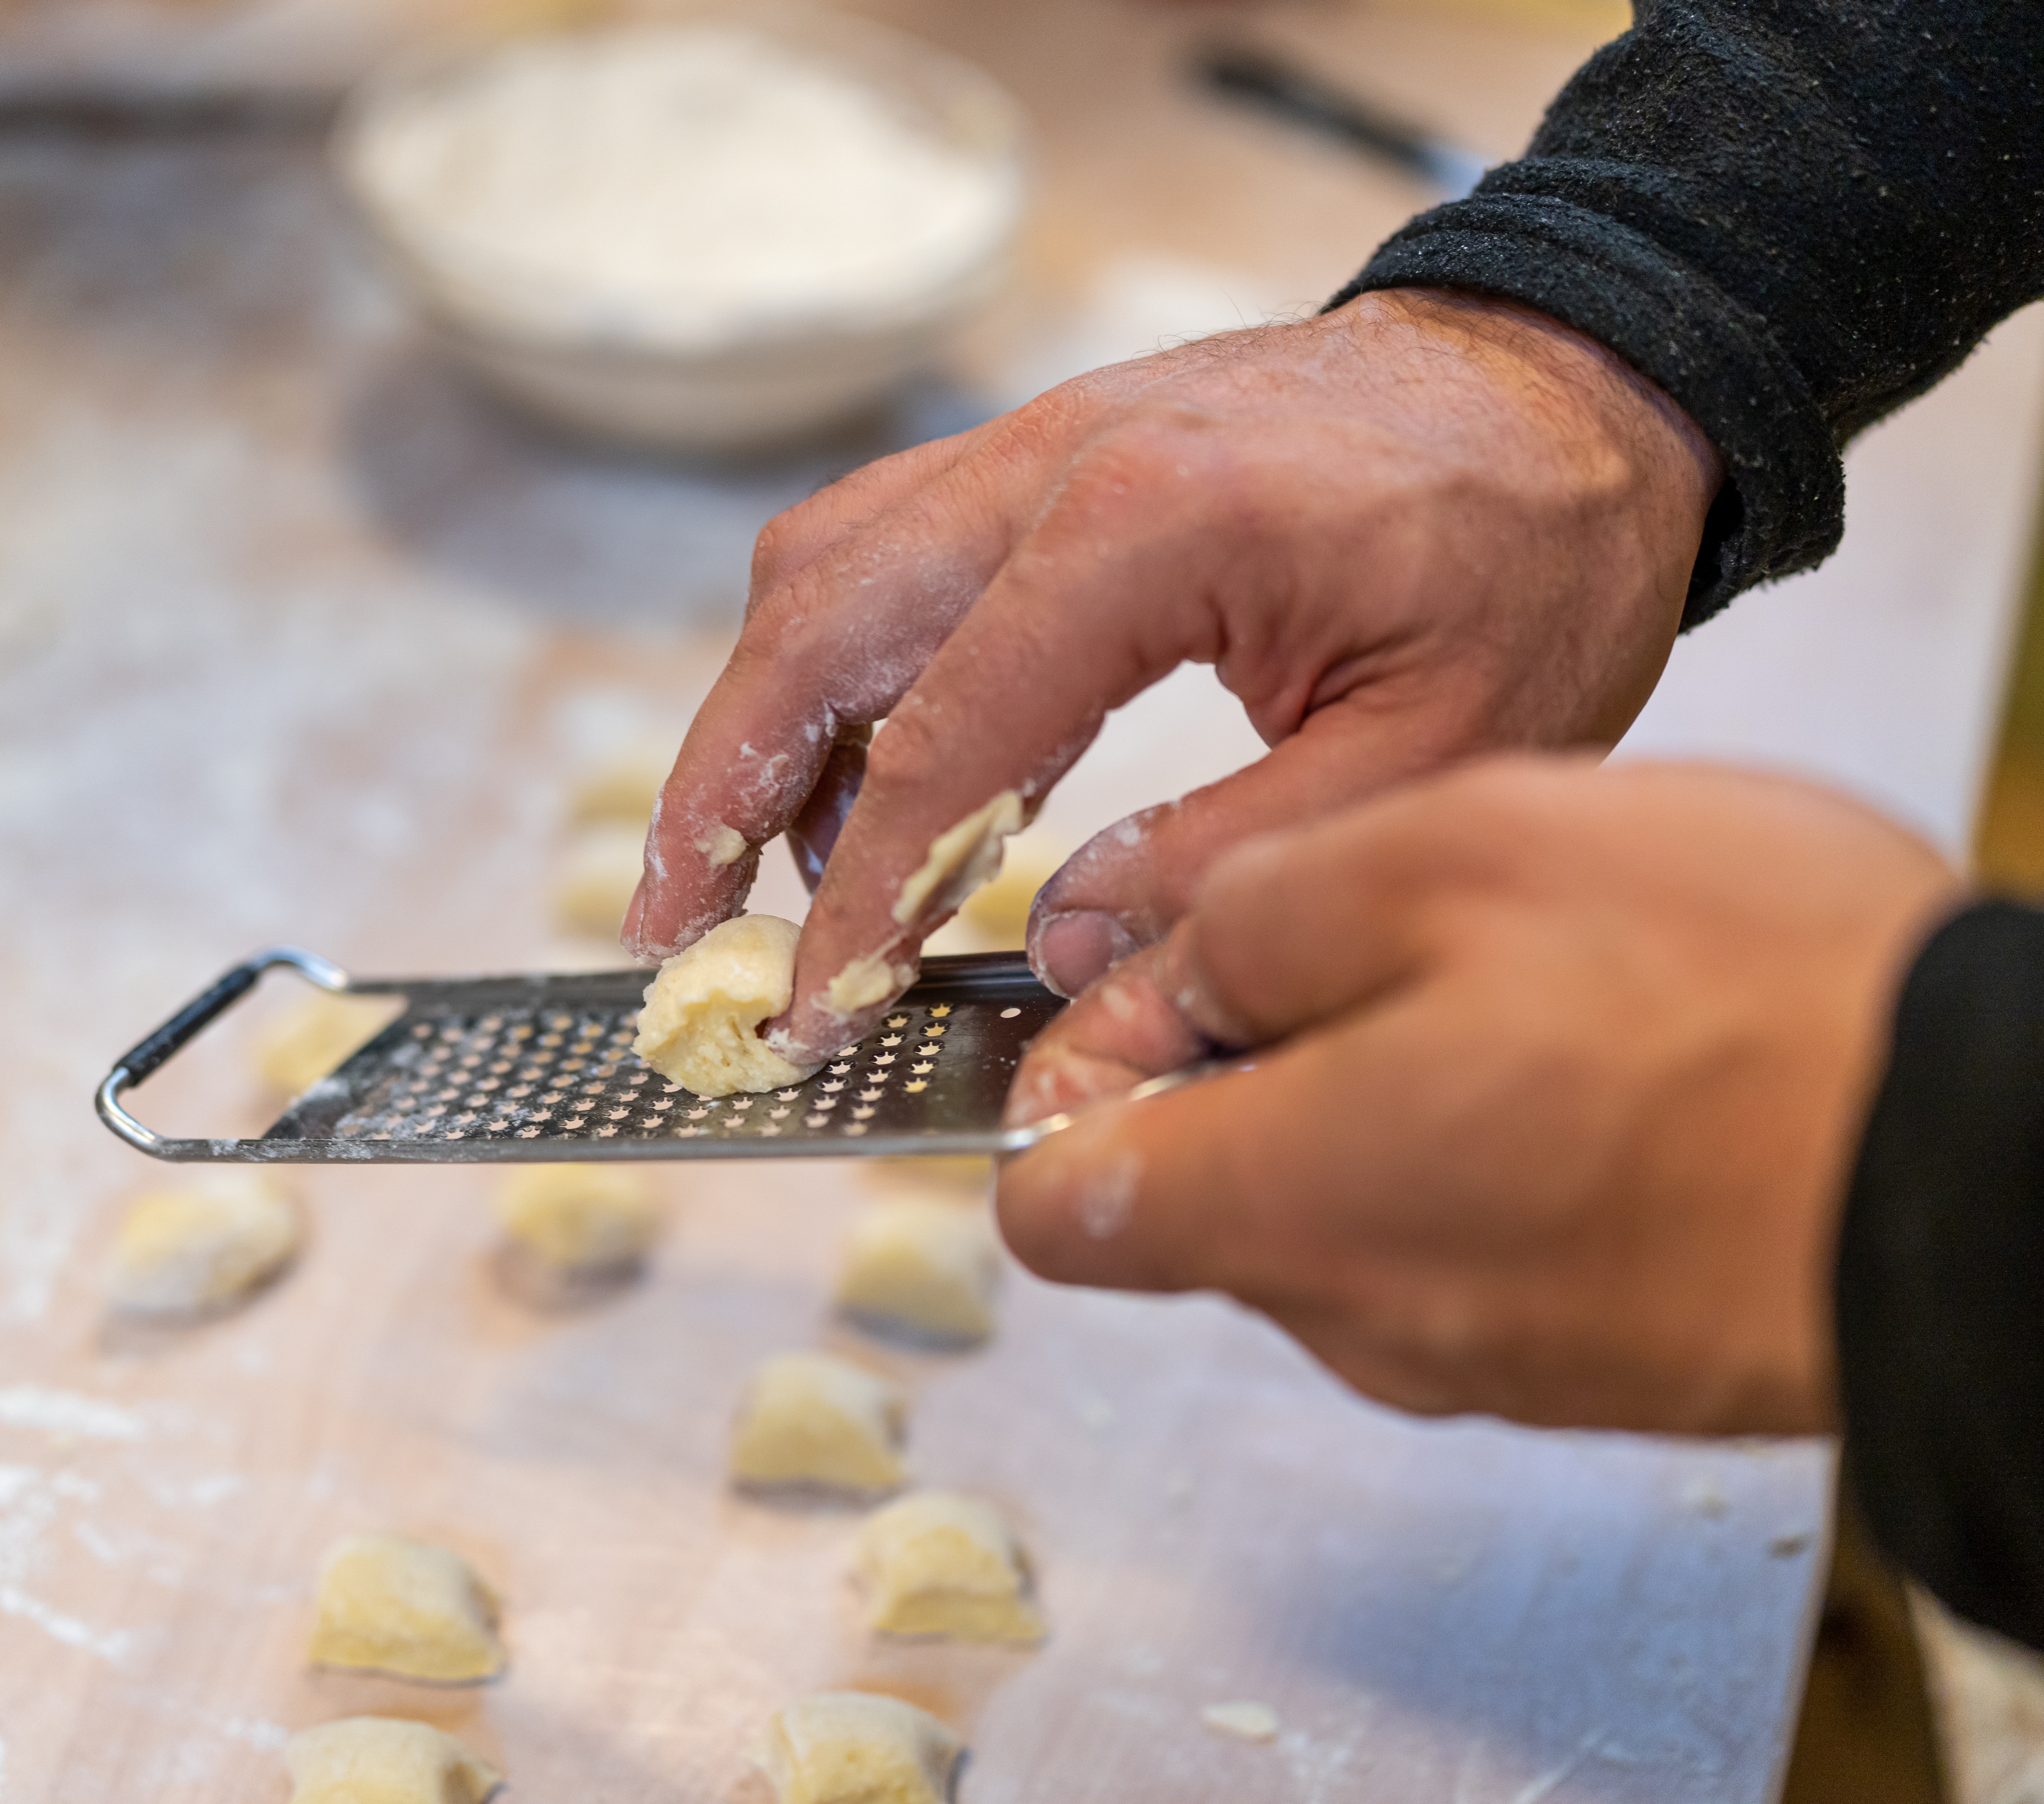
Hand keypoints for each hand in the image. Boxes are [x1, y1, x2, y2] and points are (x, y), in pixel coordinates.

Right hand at [622, 288, 1722, 1070]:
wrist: (1573, 384)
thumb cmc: (1532, 556)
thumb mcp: (1439, 752)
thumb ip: (1234, 864)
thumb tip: (1059, 953)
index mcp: (1147, 529)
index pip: (938, 741)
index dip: (859, 898)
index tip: (814, 1012)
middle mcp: (1056, 460)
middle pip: (815, 622)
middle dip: (717, 787)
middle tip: (672, 929)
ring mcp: (1039, 440)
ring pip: (824, 569)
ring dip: (761, 719)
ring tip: (756, 873)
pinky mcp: (1048, 453)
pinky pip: (886, 549)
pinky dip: (842, 667)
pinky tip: (870, 779)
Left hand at [995, 757, 1962, 1435]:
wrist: (1988, 1158)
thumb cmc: (1744, 995)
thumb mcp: (1450, 854)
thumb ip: (1249, 918)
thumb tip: (1155, 968)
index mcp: (1284, 1198)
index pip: (1051, 1199)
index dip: (1065, 1075)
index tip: (1146, 979)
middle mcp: (1355, 1315)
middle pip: (1194, 1197)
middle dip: (1240, 1061)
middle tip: (1369, 937)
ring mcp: (1473, 1352)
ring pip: (1333, 1210)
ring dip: (1375, 1087)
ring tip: (1512, 983)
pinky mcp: (1579, 1355)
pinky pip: (1460, 1243)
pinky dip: (1480, 1143)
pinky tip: (1586, 1058)